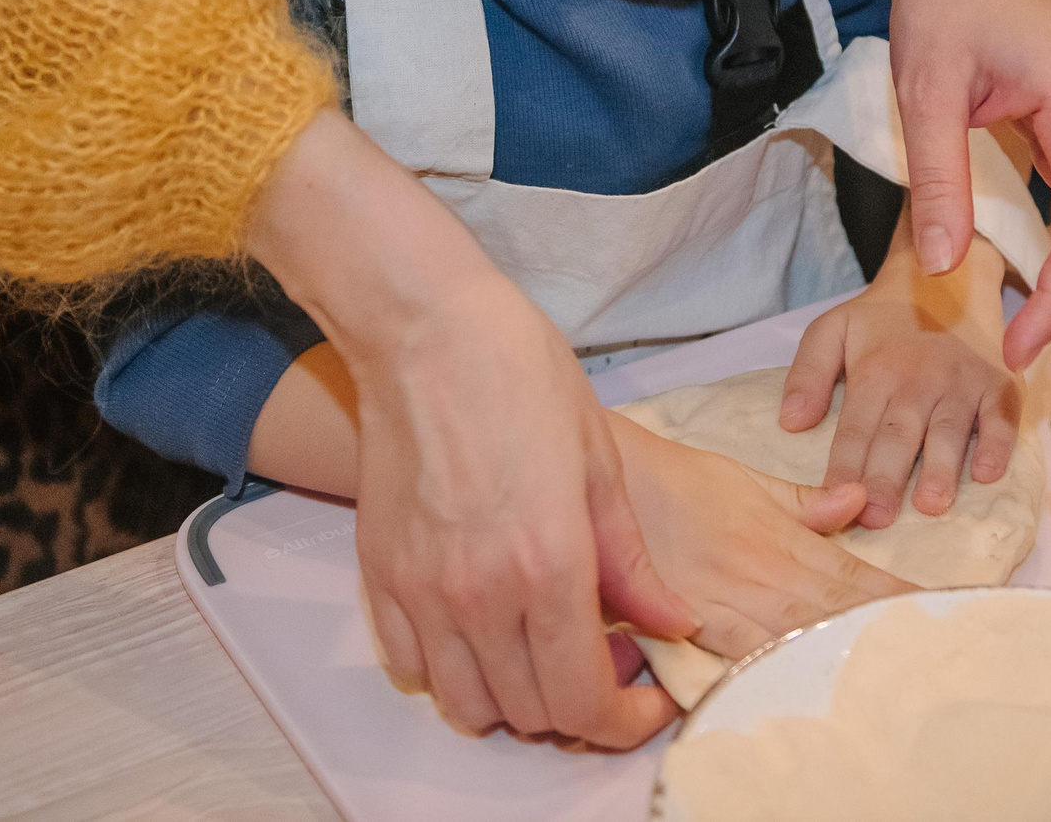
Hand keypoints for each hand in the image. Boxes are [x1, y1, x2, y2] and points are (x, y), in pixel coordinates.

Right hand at [244, 113, 694, 745]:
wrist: (425, 329)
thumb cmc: (520, 374)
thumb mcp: (601, 462)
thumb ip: (631, 559)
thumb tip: (670, 620)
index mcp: (548, 565)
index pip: (584, 703)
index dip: (623, 721)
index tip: (645, 699)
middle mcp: (479, 594)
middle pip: (530, 715)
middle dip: (579, 708)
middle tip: (606, 657)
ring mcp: (422, 590)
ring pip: (467, 705)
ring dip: (512, 699)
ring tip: (541, 646)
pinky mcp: (380, 576)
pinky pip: (413, 666)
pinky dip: (453, 669)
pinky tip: (483, 623)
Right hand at [610, 414, 910, 660]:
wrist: (606, 485)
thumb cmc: (673, 481)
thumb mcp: (743, 479)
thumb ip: (802, 501)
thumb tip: (858, 501)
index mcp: (779, 538)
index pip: (851, 572)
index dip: (895, 592)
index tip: (938, 609)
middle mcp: (761, 574)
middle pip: (836, 610)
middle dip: (885, 628)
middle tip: (933, 648)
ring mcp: (728, 604)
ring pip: (800, 636)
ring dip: (843, 651)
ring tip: (891, 668)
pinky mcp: (693, 629)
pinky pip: (745, 656)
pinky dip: (779, 668)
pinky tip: (809, 684)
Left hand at [779, 230, 1018, 526]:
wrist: (945, 279)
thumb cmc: (882, 319)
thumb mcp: (832, 330)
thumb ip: (807, 374)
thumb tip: (791, 424)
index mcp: (876, 371)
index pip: (855, 428)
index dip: (844, 466)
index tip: (834, 500)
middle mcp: (919, 380)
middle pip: (899, 437)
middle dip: (886, 479)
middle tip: (876, 519)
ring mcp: (962, 383)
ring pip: (949, 431)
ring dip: (940, 470)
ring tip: (929, 505)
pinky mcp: (999, 385)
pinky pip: (1002, 418)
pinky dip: (998, 446)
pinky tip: (986, 473)